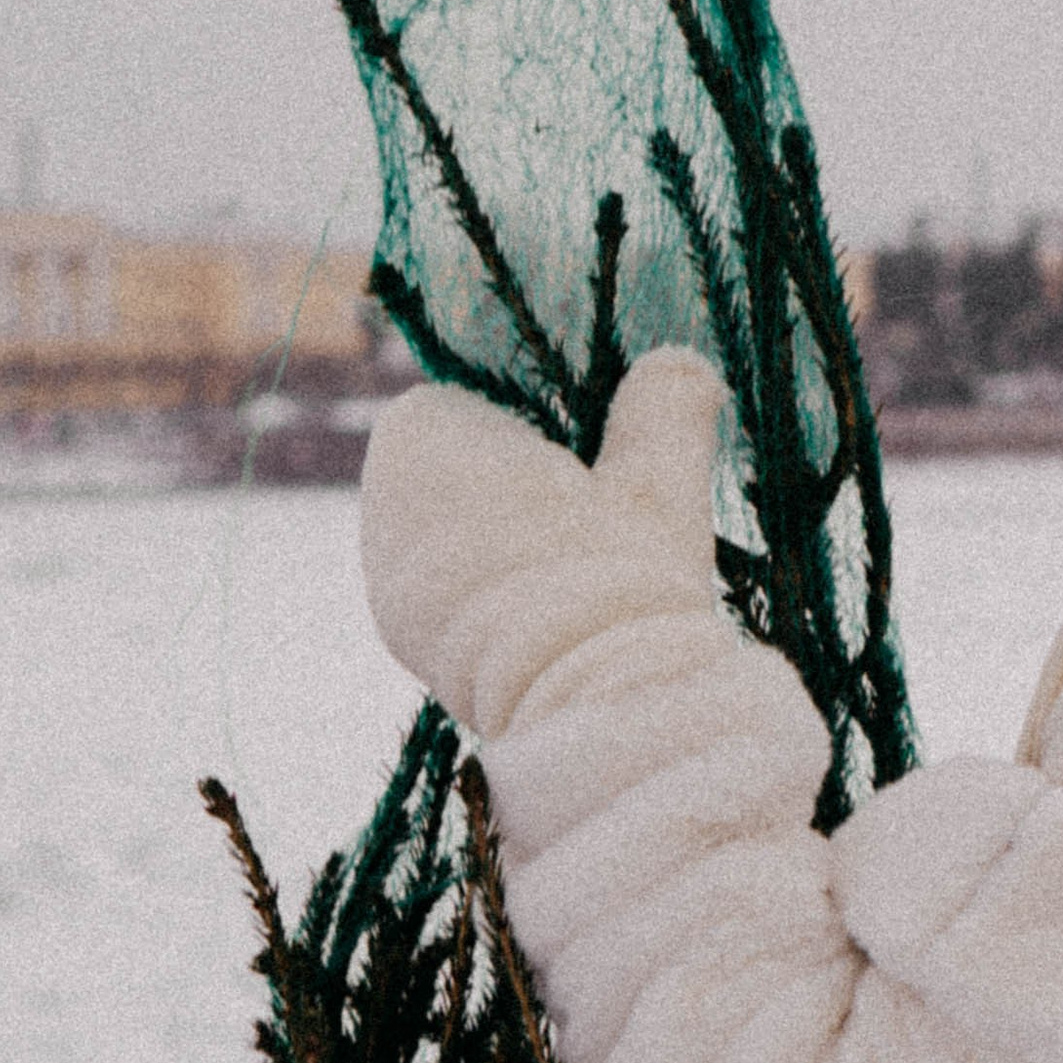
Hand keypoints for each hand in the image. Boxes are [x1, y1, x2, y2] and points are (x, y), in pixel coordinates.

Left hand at [360, 347, 729, 739]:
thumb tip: (680, 359)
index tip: (583, 457)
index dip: (532, 424)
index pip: (467, 399)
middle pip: (456, 467)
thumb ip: (666, 404)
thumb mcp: (657, 476)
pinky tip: (549, 614)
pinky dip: (490, 594)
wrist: (581, 703)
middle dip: (515, 482)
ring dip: (502, 540)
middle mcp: (381, 504)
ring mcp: (386, 580)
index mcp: (421, 436)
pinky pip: (446, 591)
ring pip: (450, 531)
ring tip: (573, 568)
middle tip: (587, 512)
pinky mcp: (405, 641)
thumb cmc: (614, 571)